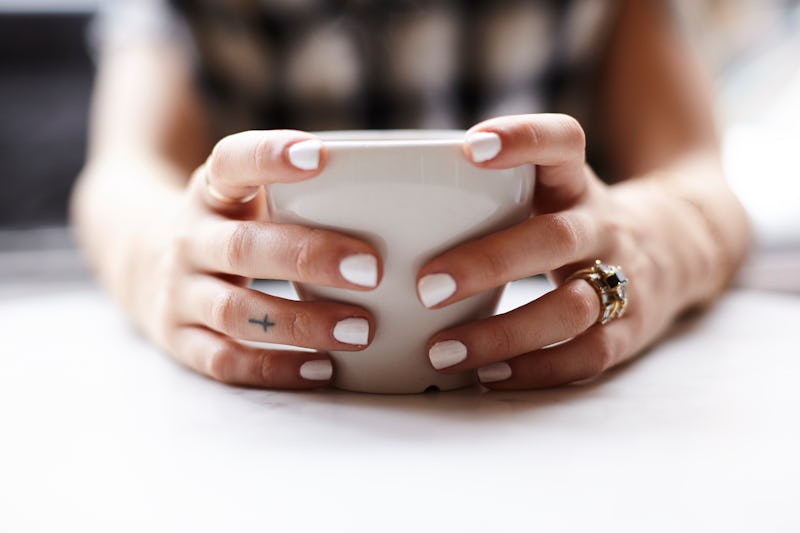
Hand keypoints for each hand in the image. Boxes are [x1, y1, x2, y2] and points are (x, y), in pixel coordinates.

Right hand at [142, 130, 381, 387]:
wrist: (140, 262)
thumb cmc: (230, 225)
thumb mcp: (244, 195)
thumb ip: (298, 193)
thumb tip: (404, 202)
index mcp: (210, 192)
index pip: (230, 162)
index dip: (269, 157)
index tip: (319, 156)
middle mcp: (189, 240)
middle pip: (244, 247)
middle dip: (309, 258)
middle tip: (373, 269)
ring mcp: (179, 293)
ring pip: (236, 311)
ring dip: (302, 322)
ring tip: (362, 329)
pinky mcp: (180, 340)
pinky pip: (225, 360)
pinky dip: (276, 368)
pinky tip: (326, 369)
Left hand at [419, 114, 716, 388]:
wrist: (678, 248)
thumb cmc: (575, 219)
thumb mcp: (551, 189)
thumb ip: (491, 193)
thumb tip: (384, 211)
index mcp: (575, 183)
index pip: (563, 143)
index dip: (524, 139)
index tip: (470, 147)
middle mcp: (602, 226)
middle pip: (554, 238)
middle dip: (489, 262)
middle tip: (426, 284)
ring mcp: (624, 279)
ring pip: (571, 306)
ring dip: (504, 332)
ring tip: (442, 349)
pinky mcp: (631, 330)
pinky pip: (588, 356)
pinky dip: (537, 369)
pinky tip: (488, 376)